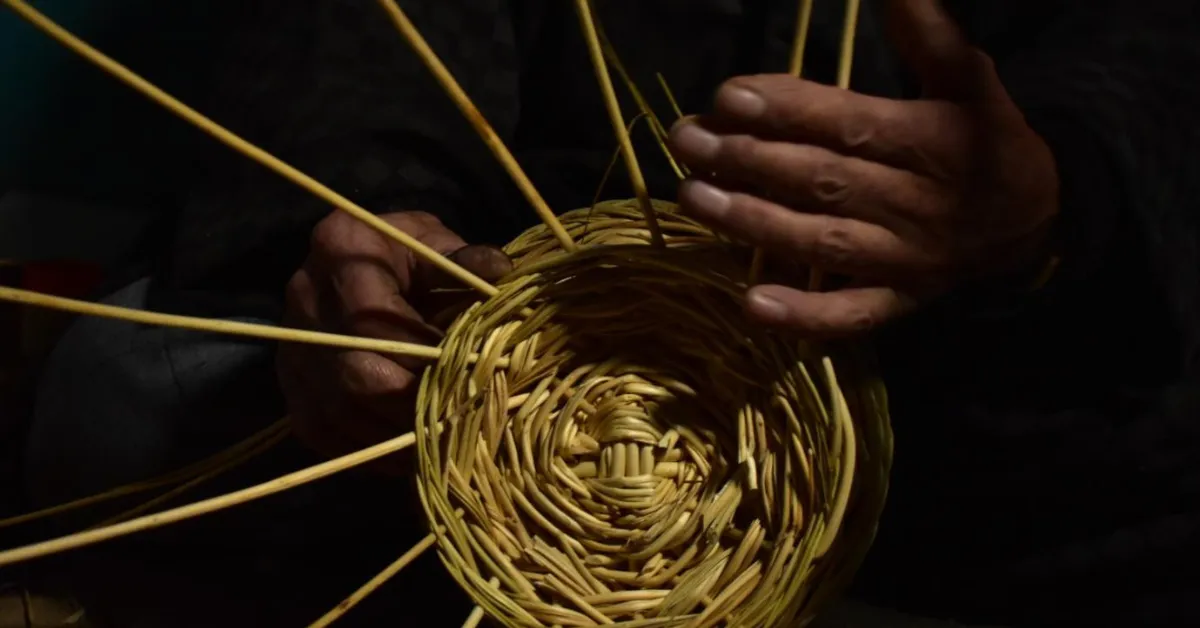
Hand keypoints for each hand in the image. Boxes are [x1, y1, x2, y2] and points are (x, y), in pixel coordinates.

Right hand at [277, 211, 510, 472]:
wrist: (364, 267)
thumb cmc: (413, 255)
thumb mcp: (438, 244)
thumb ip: (465, 261)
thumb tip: (498, 272)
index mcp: (341, 248)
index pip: (377, 320)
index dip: (425, 356)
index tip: (470, 376)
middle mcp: (304, 299)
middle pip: (356, 375)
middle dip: (414, 405)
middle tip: (462, 419)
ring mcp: (290, 348)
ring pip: (341, 412)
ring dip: (396, 435)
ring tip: (444, 440)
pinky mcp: (293, 390)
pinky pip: (327, 433)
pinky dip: (372, 450)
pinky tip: (412, 448)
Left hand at [668, 0, 1058, 335]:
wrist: (1037, 220)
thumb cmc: (987, 141)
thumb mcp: (969, 80)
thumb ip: (930, 36)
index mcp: (931, 142)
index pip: (849, 125)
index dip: (788, 111)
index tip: (727, 96)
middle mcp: (914, 203)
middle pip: (823, 181)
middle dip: (749, 159)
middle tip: (687, 141)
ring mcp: (903, 259)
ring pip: (823, 241)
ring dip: (754, 223)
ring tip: (692, 198)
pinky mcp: (898, 301)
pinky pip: (851, 314)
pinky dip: (805, 314)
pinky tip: (754, 304)